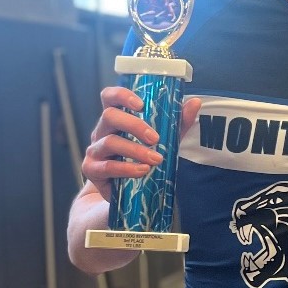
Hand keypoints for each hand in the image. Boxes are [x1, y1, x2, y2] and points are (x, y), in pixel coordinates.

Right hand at [82, 86, 201, 198]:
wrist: (125, 192)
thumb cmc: (142, 159)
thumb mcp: (164, 139)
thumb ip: (177, 122)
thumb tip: (195, 102)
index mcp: (116, 119)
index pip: (109, 97)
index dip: (121, 95)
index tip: (141, 104)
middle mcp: (102, 131)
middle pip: (110, 116)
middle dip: (134, 125)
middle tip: (155, 138)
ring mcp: (94, 150)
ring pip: (110, 142)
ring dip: (135, 150)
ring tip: (155, 159)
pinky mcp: (92, 170)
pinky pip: (107, 166)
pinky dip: (127, 169)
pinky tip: (142, 171)